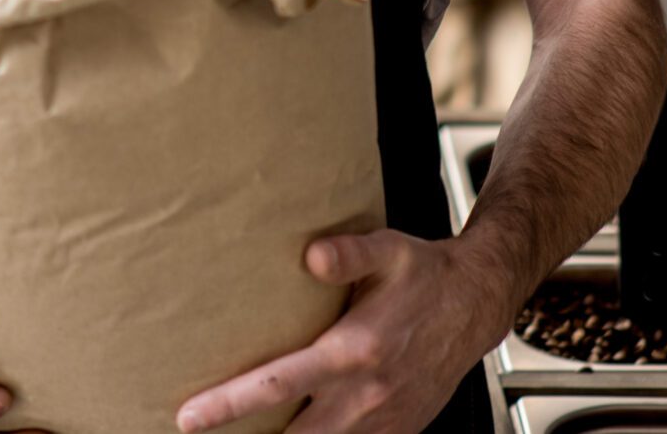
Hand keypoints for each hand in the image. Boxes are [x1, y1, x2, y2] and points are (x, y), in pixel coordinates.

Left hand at [177, 231, 510, 432]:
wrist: (478, 305)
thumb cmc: (424, 274)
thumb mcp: (388, 250)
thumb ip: (347, 253)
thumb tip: (310, 255)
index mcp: (354, 352)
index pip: (278, 385)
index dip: (229, 405)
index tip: (188, 417)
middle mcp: (367, 396)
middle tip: (198, 430)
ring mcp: (384, 420)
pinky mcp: (399, 430)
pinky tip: (289, 431)